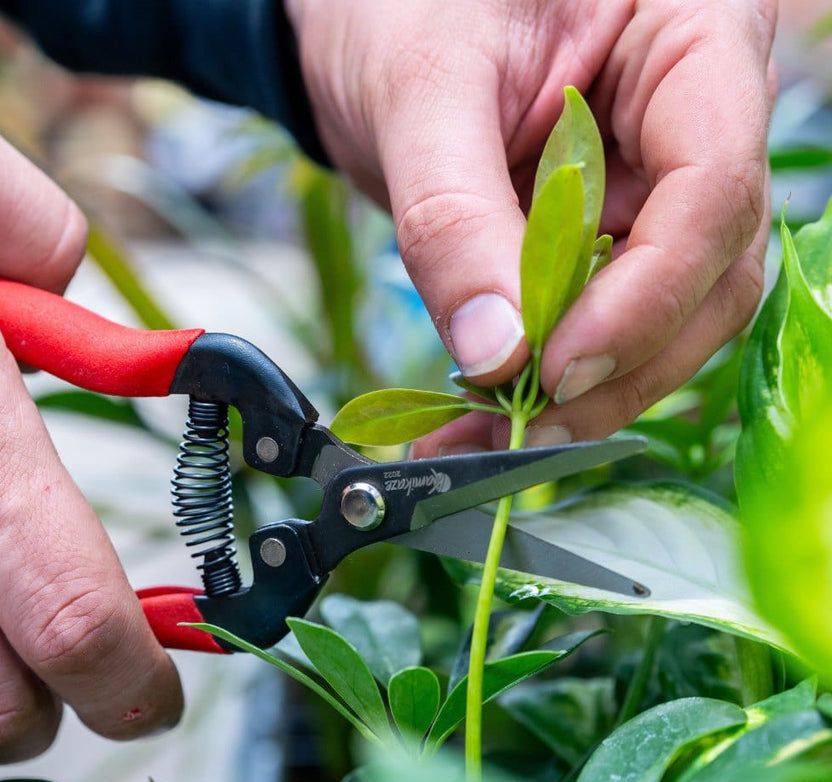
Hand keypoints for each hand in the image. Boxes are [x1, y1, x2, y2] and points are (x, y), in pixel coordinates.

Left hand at [286, 0, 776, 450]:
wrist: (374, 31)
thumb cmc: (408, 13)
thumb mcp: (424, 91)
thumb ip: (455, 216)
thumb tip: (496, 353)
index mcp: (690, 41)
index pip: (712, 188)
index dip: (644, 297)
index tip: (555, 364)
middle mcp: (695, 129)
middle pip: (706, 279)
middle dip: (617, 368)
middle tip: (522, 422)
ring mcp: (655, 197)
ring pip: (667, 327)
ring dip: (583, 399)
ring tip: (486, 433)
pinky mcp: (609, 251)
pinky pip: (601, 334)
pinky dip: (545, 388)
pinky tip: (483, 417)